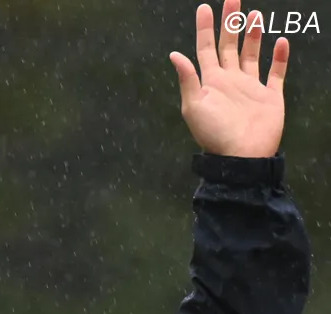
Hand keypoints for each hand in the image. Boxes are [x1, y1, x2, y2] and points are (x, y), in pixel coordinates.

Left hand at [170, 1, 288, 157]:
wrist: (241, 156)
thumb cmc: (214, 134)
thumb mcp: (194, 106)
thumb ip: (188, 79)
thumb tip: (175, 54)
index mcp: (211, 82)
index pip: (206, 49)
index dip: (205, 29)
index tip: (205, 8)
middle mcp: (230, 81)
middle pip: (230, 45)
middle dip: (231, 23)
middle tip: (233, 0)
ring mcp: (251, 87)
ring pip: (252, 55)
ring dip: (253, 35)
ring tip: (255, 14)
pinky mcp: (270, 96)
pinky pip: (276, 73)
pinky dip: (279, 58)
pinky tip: (280, 42)